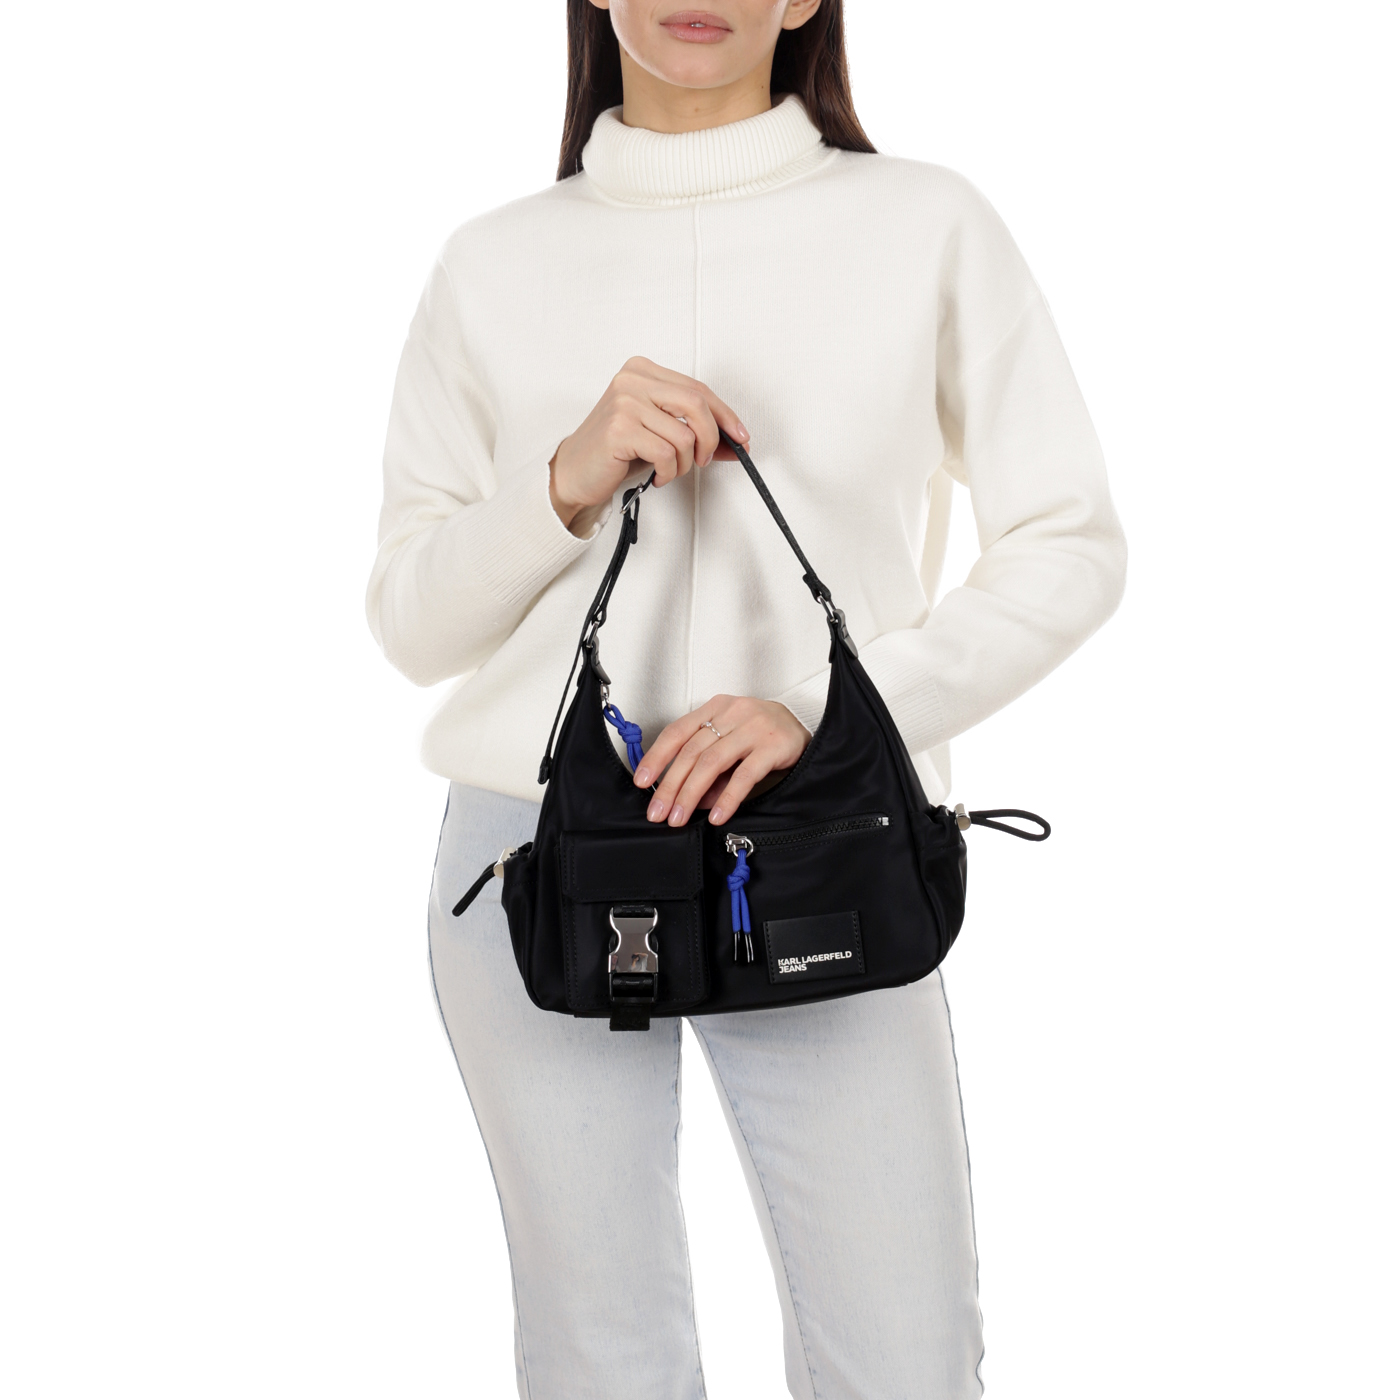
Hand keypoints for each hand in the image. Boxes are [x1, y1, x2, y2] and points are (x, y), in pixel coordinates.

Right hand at [549, 357, 748, 531]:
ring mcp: (624, 401)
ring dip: (685, 462)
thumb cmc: (615, 451)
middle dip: (711, 438)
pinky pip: (667, 453)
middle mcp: (632, 380)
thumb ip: (695, 433)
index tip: (741, 436)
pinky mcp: (619, 428)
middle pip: (697, 403)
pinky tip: (657, 475)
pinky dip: (669, 472)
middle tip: (704, 459)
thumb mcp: (660, 435)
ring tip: (670, 469)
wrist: (574, 473)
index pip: (698, 388)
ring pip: (684, 434)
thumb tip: (735, 443)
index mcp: (643, 371)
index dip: (725, 415)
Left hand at [634, 696, 811, 826]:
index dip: (656, 757)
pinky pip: (744, 775)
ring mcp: (753, 728)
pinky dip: (727, 798)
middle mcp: (731, 714)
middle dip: (670, 785)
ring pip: (712, 762)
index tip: (641, 780)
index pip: (677, 732)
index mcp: (715, 708)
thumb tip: (685, 800)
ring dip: (691, 794)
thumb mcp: (729, 742)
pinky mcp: (773, 747)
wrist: (802, 728)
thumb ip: (707, 768)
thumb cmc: (761, 734)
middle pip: (691, 751)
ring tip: (679, 817)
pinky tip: (716, 815)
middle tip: (658, 811)